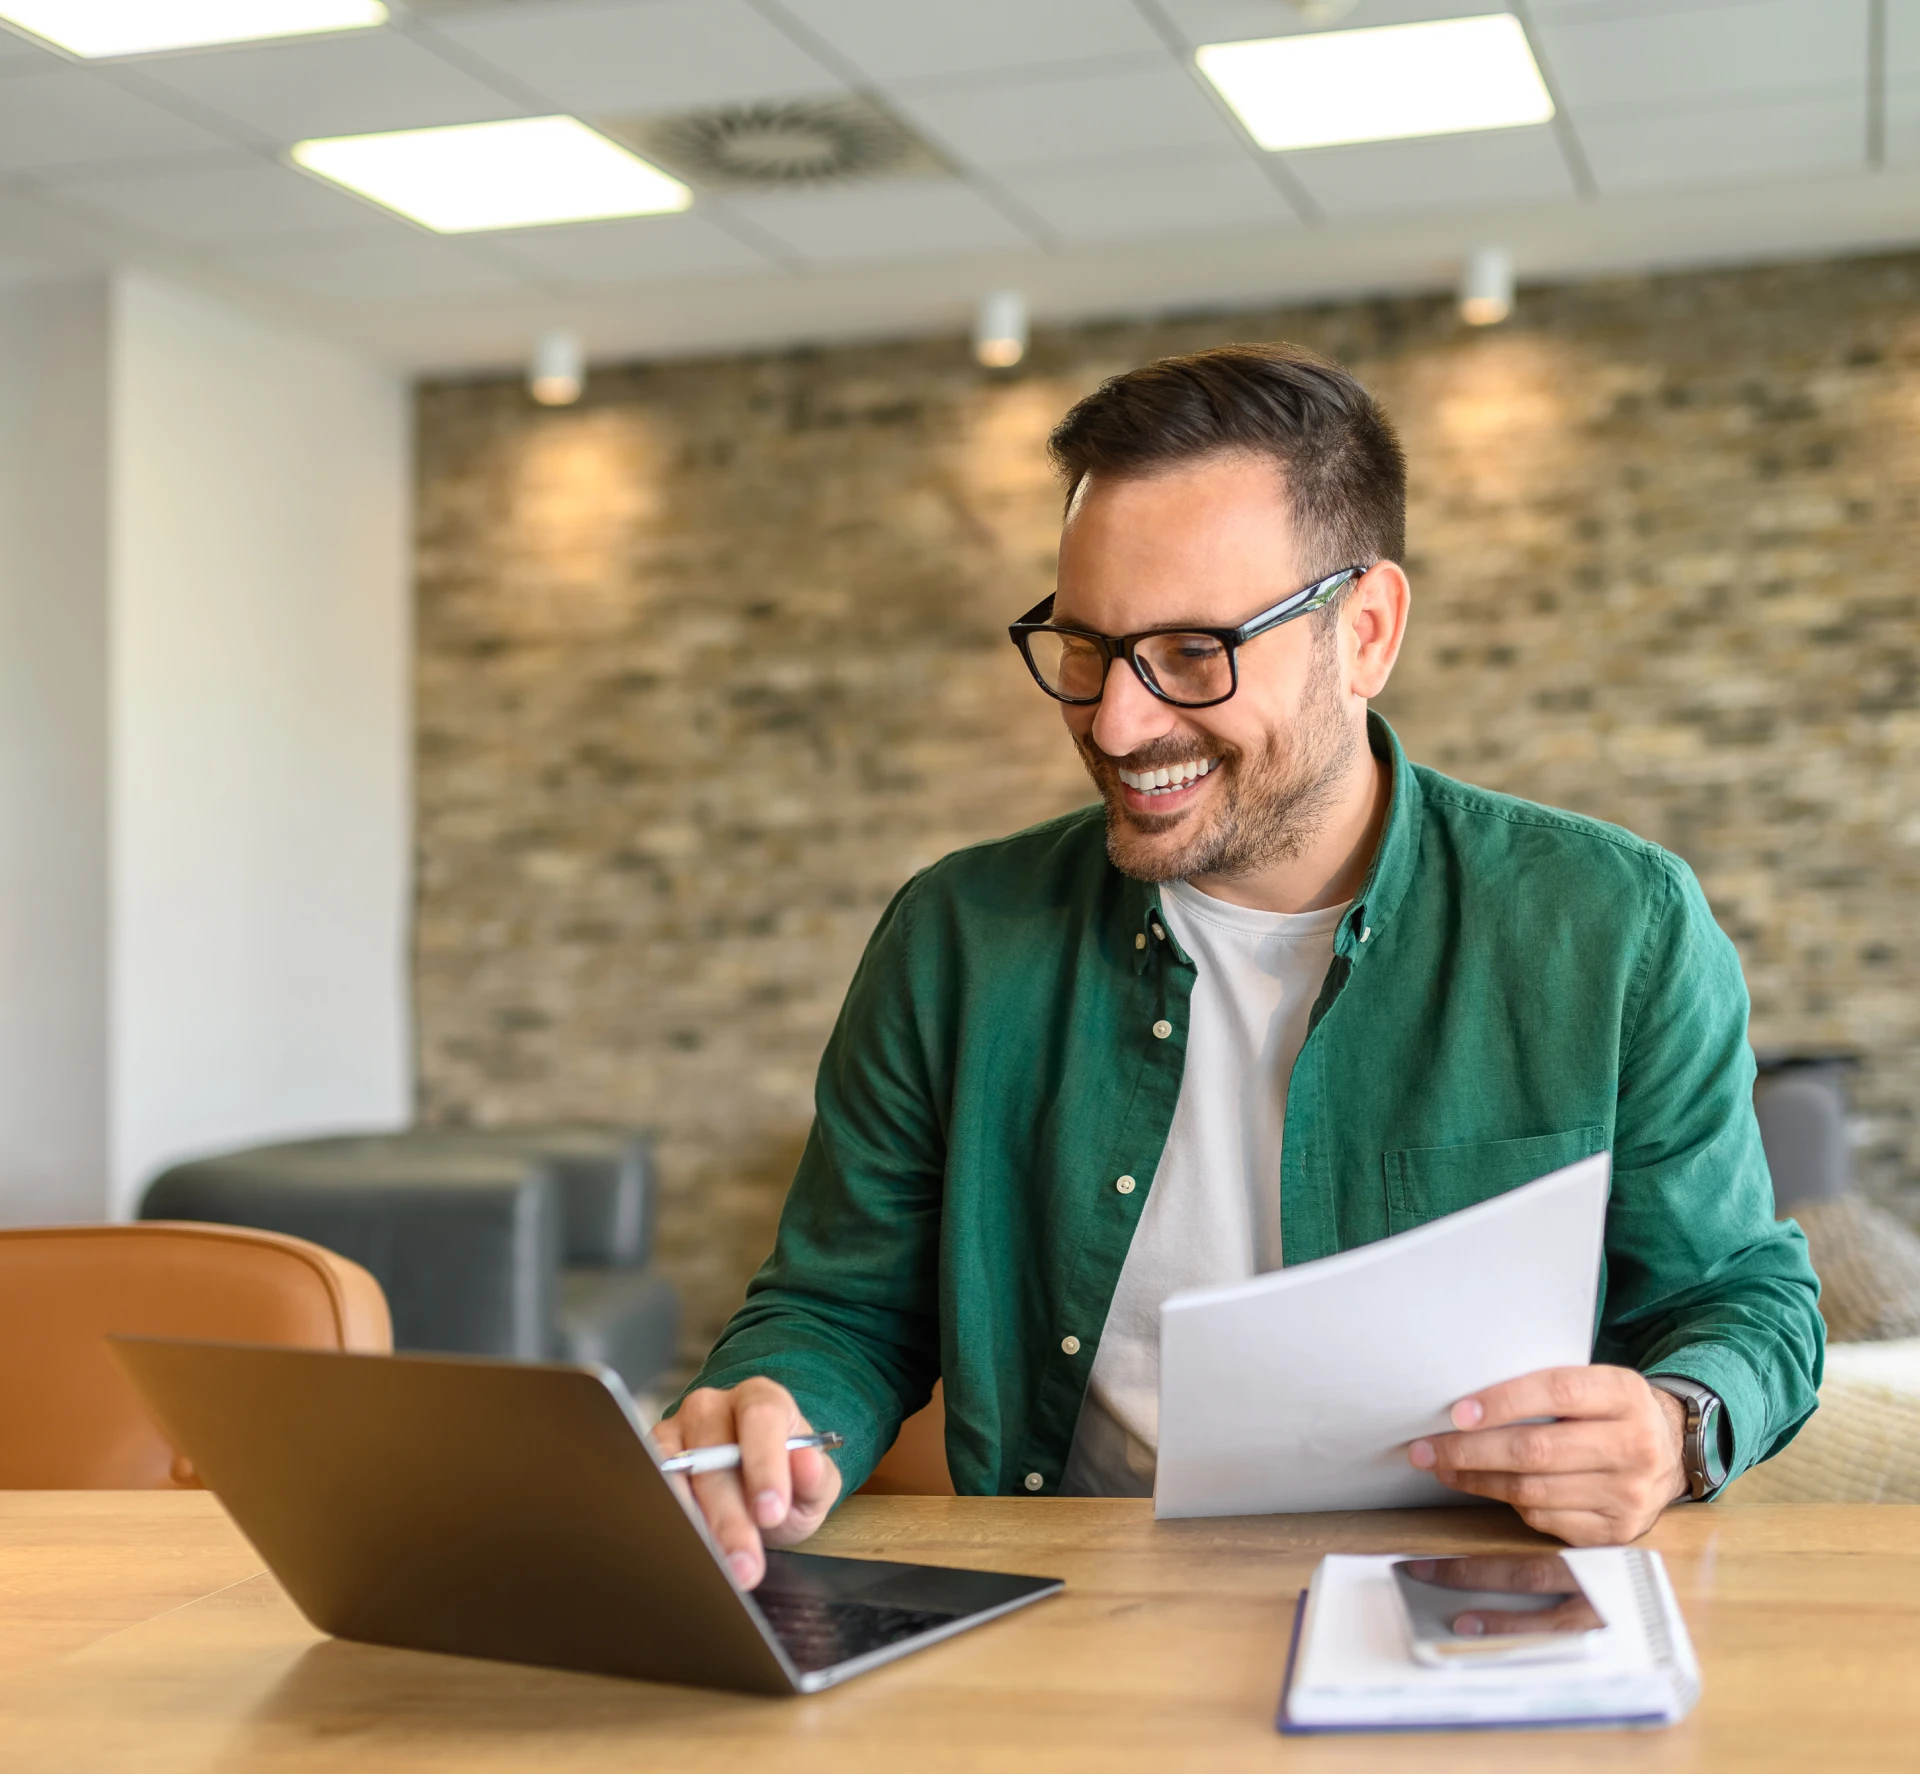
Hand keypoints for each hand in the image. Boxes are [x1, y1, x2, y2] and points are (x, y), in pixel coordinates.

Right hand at [652, 1377, 841, 1588]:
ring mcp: (676, 1429)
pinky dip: (669, 1522)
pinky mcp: (651, 1456)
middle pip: (714, 1454)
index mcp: (761, 1399)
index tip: (771, 1512)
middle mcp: (713, 1407)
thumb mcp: (814, 1483)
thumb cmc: (785, 1480)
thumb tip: (807, 1464)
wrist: (754, 1487)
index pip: (761, 1417)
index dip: (764, 1464)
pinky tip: (685, 1553)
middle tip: (744, 1564)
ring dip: (695, 1526)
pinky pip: (651, 1487)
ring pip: (677, 1473)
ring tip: (715, 1569)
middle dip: (730, 1517)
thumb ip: (816, 1476)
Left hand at [1407, 1365, 1687, 1545]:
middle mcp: (1633, 1446)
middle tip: (1426, 1448)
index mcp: (1624, 1394)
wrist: (1671, 1452)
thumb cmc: (1610, 1409)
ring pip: (1533, 1490)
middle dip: (1470, 1450)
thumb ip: (1545, 1388)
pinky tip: (1485, 1488)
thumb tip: (1467, 1404)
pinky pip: (1546, 1519)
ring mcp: (1629, 1494)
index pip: (1556, 1392)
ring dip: (1477, 1480)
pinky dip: (1508, 1504)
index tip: (1457, 1412)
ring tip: (1442, 1467)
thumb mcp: (1594, 1383)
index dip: (1503, 1402)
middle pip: (1536, 1450)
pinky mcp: (1617, 1530)